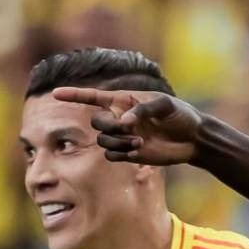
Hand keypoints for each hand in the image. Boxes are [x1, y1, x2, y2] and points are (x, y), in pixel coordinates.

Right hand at [51, 87, 203, 164]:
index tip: (55, 93)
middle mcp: (120, 118)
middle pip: (96, 122)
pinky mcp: (129, 153)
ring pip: (102, 140)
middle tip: (130, 129)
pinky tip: (138, 150)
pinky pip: (111, 155)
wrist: (193, 139)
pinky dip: (121, 153)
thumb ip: (144, 109)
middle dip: (109, 126)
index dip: (74, 95)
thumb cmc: (181, 115)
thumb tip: (125, 121)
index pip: (93, 97)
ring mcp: (123, 137)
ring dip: (118, 142)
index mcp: (124, 101)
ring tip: (140, 141)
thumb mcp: (166, 105)